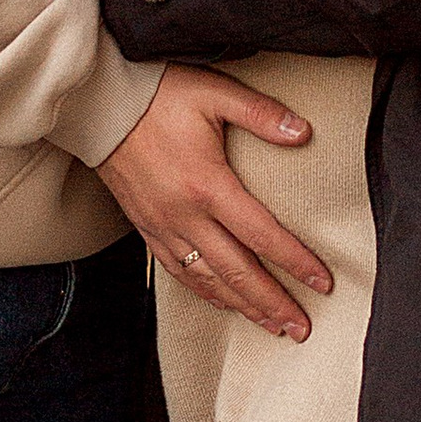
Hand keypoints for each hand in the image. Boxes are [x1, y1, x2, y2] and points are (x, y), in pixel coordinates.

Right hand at [96, 66, 331, 339]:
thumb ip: (261, 113)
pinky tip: (223, 303)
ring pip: (208, 280)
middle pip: (237, 272)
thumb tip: (303, 132)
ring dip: (243, 307)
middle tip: (302, 329)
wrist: (98, 105)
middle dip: (273, 304)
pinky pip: (178, 271)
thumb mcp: (214, 92)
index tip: (322, 283)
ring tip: (272, 327)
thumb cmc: (156, 94)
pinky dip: (205, 293)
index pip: (262, 235)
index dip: (295, 262)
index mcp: (208, 184)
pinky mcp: (146, 227)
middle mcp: (185, 214)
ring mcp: (163, 225)